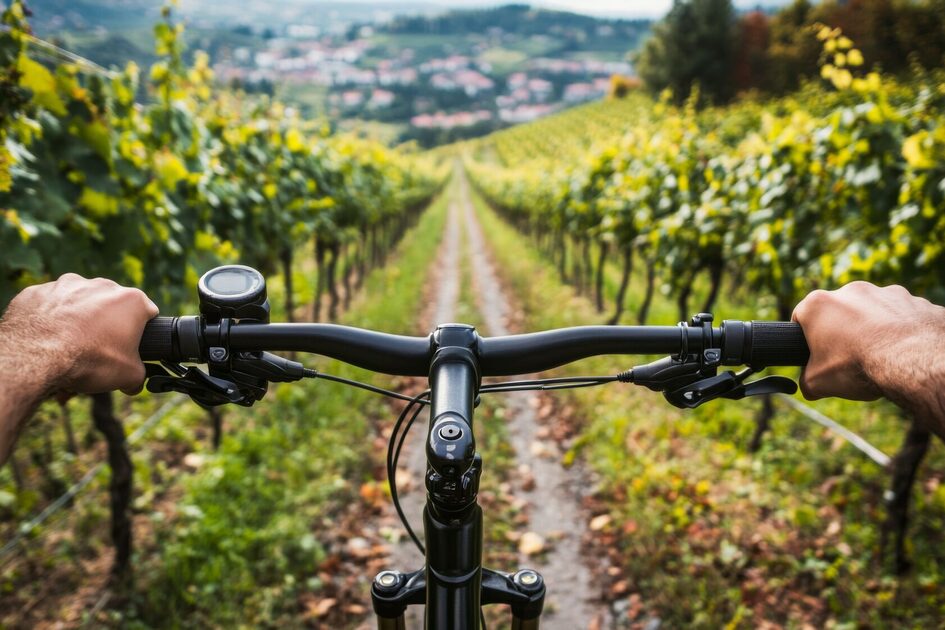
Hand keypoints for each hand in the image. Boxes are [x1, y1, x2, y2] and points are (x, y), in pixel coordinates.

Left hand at [1, 273, 157, 394]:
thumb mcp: (128, 376)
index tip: (130, 346)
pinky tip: (45, 341)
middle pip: (109, 307)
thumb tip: (133, 384)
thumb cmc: (90, 361)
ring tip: (66, 351)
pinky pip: (46, 306)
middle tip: (97, 352)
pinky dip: (47, 321)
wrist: (36, 358)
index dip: (141, 331)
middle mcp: (101, 285)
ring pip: (76, 304)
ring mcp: (65, 286)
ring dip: (76, 322)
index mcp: (130, 300)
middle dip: (105, 327)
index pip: (147, 312)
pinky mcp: (36, 293)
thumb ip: (138, 377)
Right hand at [792, 282, 944, 420]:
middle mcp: (850, 291)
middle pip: (839, 311)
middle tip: (848, 357)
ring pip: (873, 311)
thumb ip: (807, 381)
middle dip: (841, 330)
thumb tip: (809, 387)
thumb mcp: (818, 383)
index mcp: (818, 304)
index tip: (814, 351)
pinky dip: (901, 330)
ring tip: (879, 355)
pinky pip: (903, 315)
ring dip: (873, 328)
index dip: (805, 336)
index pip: (801, 317)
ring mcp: (884, 292)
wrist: (911, 362)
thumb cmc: (856, 367)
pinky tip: (903, 350)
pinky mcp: (914, 301)